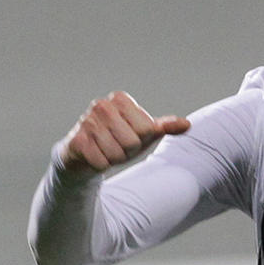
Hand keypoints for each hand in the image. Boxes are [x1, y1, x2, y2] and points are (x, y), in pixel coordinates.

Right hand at [58, 91, 189, 175]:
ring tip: (105, 151)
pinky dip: (101, 165)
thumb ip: (164, 127)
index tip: (128, 137)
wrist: (82, 156)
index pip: (147, 129)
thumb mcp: (142, 134)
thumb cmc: (117, 141)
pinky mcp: (76, 141)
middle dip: (127, 151)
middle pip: (133, 142)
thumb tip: (187, 124)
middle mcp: (102, 105)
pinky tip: (93, 157)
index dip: (141, 140)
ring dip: (113, 159)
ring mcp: (86, 122)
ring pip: (117, 154)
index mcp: (120, 98)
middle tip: (116, 146)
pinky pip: (101, 163)